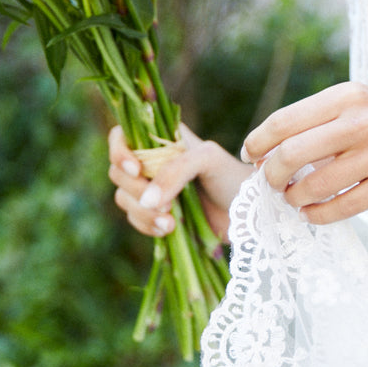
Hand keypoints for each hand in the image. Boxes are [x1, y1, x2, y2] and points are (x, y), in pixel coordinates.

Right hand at [108, 122, 251, 241]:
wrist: (250, 213)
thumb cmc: (231, 176)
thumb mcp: (207, 159)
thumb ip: (176, 170)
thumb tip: (148, 199)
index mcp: (162, 139)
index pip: (122, 136)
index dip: (120, 152)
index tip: (136, 170)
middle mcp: (152, 162)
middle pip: (118, 172)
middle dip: (136, 191)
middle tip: (164, 205)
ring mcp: (153, 190)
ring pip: (124, 199)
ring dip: (143, 213)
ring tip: (171, 223)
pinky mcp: (157, 214)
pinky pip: (136, 220)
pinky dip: (147, 226)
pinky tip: (169, 230)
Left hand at [243, 82, 367, 223]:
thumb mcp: (361, 100)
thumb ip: (320, 120)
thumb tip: (270, 152)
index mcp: (347, 95)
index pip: (284, 122)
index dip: (258, 143)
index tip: (252, 157)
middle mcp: (362, 121)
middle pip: (292, 155)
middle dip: (271, 176)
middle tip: (271, 183)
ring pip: (315, 185)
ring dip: (293, 198)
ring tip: (293, 198)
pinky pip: (343, 207)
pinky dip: (318, 215)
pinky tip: (313, 212)